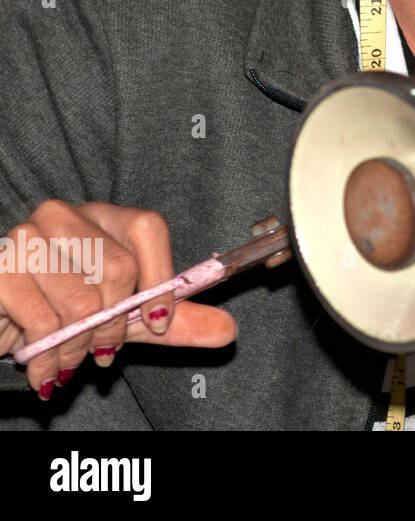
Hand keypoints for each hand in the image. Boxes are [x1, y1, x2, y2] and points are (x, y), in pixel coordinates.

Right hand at [0, 200, 237, 399]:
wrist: (2, 326)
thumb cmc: (67, 314)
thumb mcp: (127, 318)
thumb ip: (177, 321)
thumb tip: (230, 330)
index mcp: (105, 216)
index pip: (149, 228)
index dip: (161, 278)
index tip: (159, 320)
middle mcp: (66, 215)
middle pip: (119, 267)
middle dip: (116, 325)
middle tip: (104, 351)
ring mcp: (27, 236)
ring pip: (82, 300)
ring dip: (81, 345)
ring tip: (71, 358)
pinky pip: (43, 320)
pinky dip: (50, 354)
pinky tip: (44, 362)